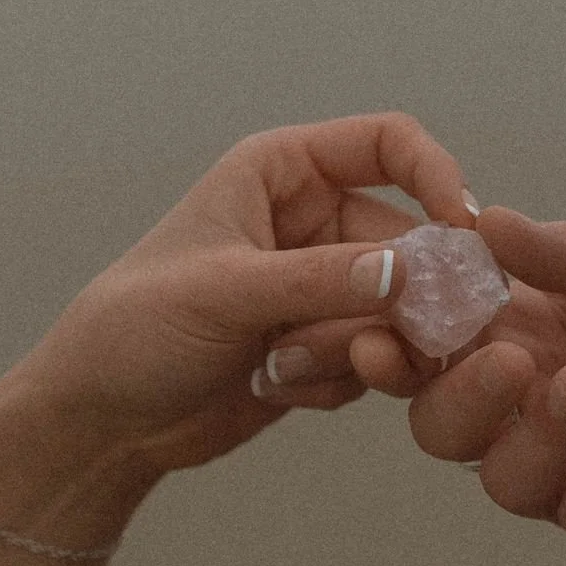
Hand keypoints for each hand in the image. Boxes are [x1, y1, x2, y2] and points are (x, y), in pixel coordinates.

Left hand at [0, 112, 473, 480]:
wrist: (102, 421)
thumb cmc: (133, 329)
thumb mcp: (223, 293)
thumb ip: (319, 281)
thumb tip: (407, 274)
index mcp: (281, 172)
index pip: (387, 144)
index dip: (436, 176)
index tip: (463, 233)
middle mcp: (310, 222)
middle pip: (410, 242)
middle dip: (403, 299)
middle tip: (391, 344)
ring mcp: (322, 288)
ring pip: (399, 311)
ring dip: (358, 349)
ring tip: (285, 368)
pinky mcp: (326, 346)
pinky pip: (375, 359)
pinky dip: (337, 380)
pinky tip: (274, 387)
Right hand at [325, 208, 565, 565]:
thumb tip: (480, 223)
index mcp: (534, 330)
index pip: (438, 347)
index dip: (402, 343)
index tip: (388, 331)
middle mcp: (546, 403)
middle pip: (448, 426)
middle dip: (455, 398)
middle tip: (506, 360)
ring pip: (506, 480)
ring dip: (527, 437)